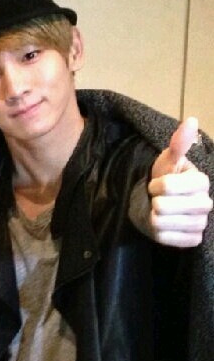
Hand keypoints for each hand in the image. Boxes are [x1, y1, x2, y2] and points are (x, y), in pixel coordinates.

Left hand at [148, 117, 211, 246]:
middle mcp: (206, 203)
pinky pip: (164, 238)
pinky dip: (158, 232)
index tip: (157, 185)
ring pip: (161, 223)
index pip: (168, 186)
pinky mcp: (193, 240)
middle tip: (158, 200)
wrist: (161, 205)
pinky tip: (164, 225)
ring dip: (153, 217)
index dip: (156, 185)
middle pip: (163, 206)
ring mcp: (201, 224)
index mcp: (201, 182)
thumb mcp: (168, 161)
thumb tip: (191, 120)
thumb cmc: (165, 180)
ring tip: (160, 212)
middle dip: (153, 201)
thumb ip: (178, 143)